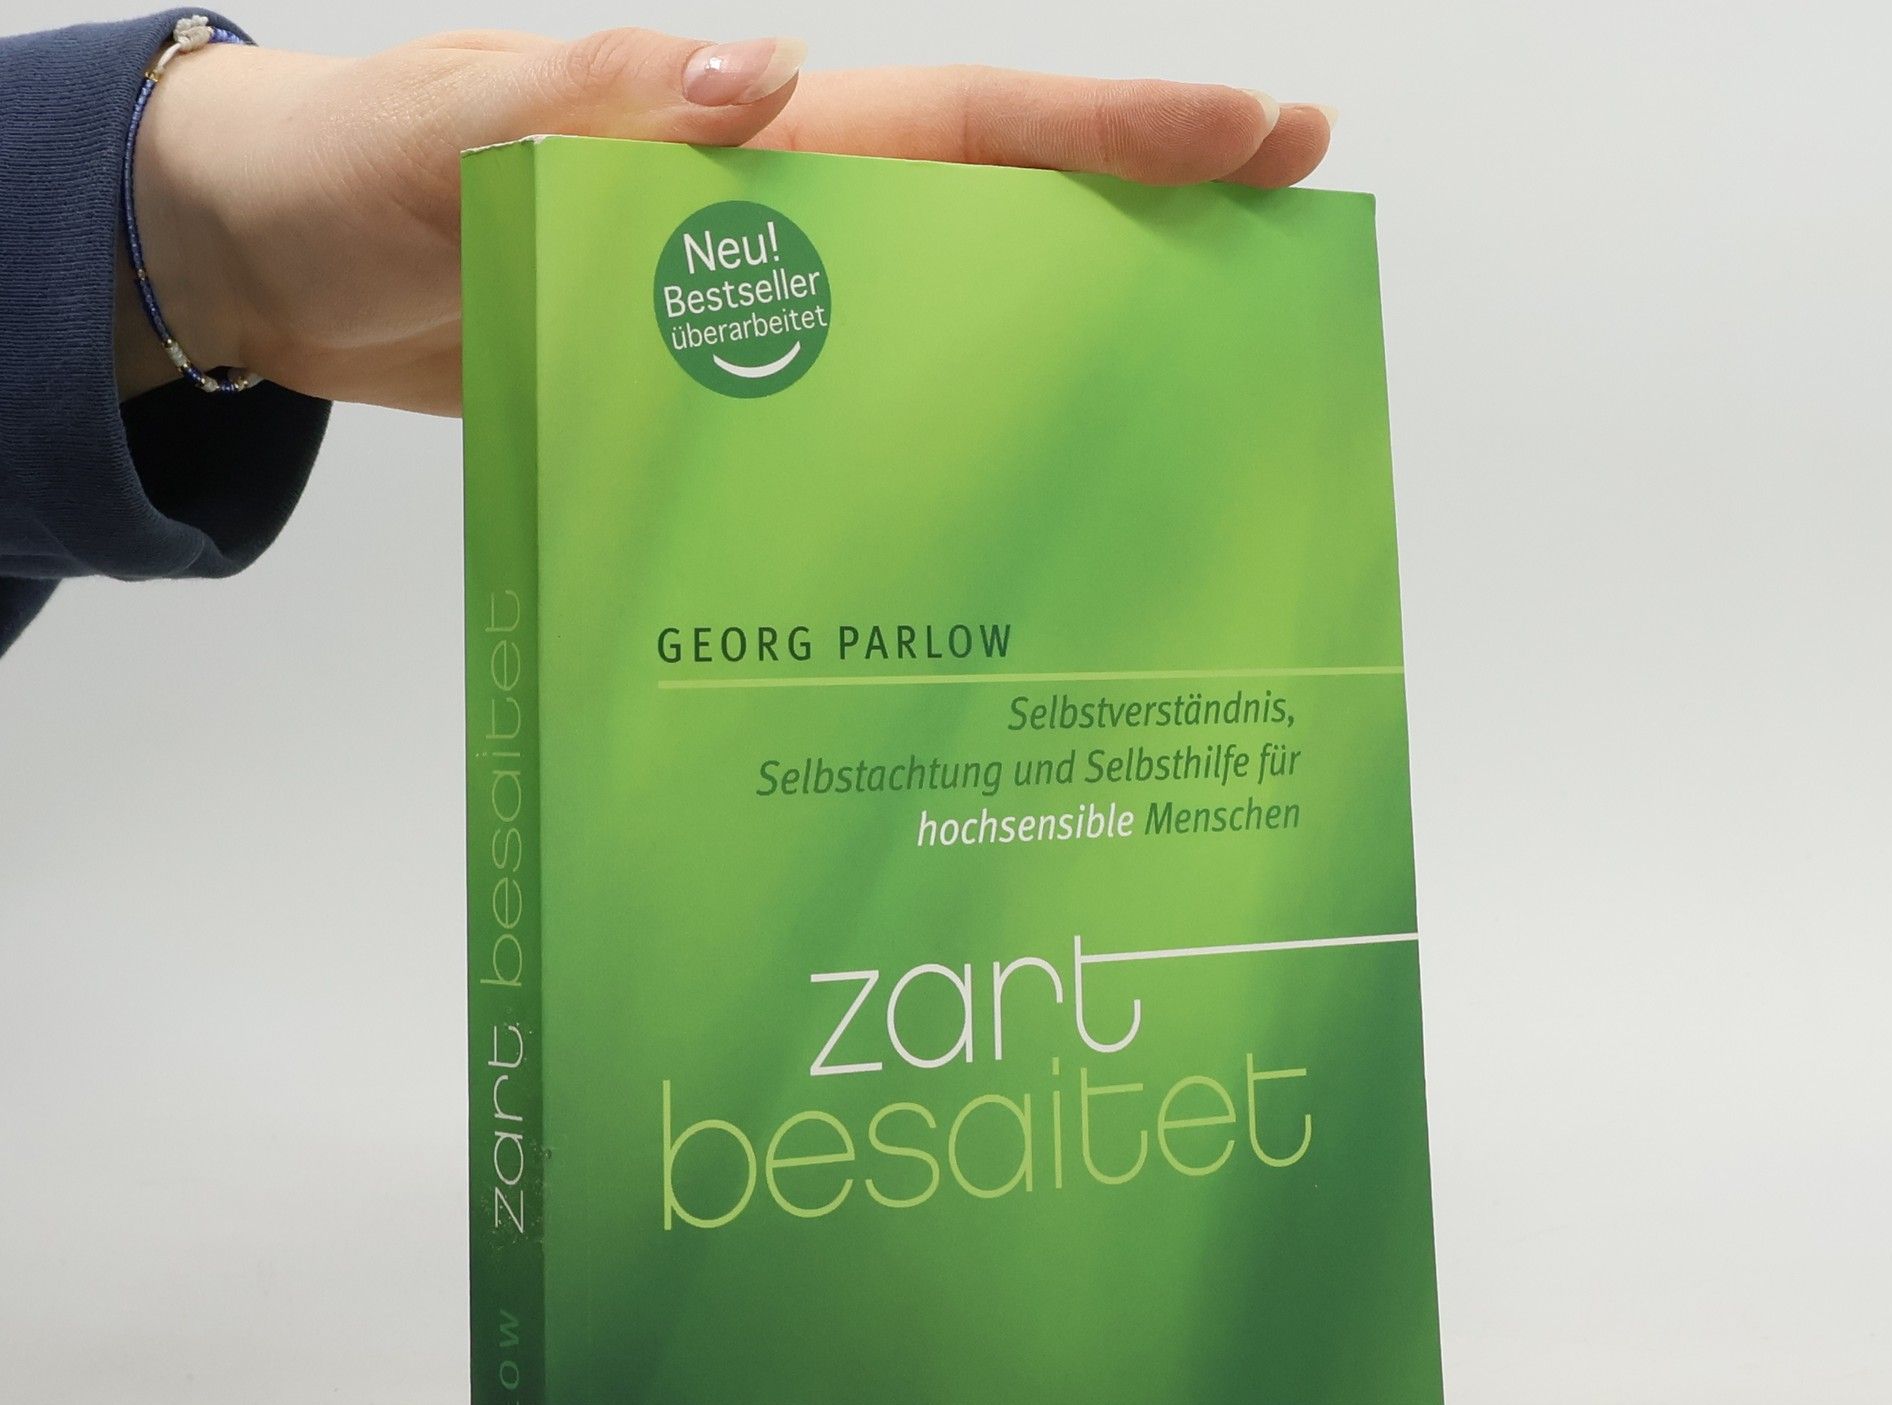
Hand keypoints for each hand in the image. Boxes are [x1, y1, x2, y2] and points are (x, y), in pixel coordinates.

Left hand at [119, 29, 1334, 413]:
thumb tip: (762, 85)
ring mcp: (758, 315)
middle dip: (1145, 226)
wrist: (285, 269)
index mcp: (748, 143)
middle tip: (1285, 262)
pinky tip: (978, 514)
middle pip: (998, 217)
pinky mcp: (715, 394)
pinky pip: (848, 410)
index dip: (1113, 133)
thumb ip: (588, 105)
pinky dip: (924, 445)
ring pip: (941, 320)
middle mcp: (781, 224)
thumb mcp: (449, 131)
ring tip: (1182, 413)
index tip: (1258, 135)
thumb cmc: (353, 175)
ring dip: (1060, 351)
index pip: (964, 125)